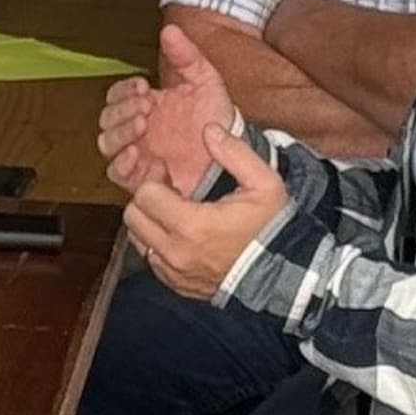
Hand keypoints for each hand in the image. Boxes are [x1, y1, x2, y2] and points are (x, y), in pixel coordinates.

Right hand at [99, 26, 243, 198]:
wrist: (233, 152)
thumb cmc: (217, 118)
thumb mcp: (205, 80)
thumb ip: (186, 55)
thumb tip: (170, 29)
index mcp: (147, 104)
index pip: (116, 95)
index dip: (123, 90)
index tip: (143, 86)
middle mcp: (137, 129)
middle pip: (106, 118)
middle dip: (121, 109)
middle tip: (146, 106)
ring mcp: (138, 153)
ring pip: (106, 143)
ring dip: (119, 132)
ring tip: (142, 125)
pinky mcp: (142, 177)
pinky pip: (116, 173)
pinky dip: (121, 163)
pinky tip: (137, 152)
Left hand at [122, 125, 290, 300]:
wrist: (282, 274)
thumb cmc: (273, 227)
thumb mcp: (264, 184)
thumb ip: (235, 153)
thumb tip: (210, 129)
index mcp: (192, 225)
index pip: (145, 195)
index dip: (152, 177)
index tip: (165, 170)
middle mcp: (176, 252)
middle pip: (133, 217)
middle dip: (145, 198)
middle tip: (166, 188)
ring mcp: (174, 272)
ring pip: (137, 239)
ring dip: (148, 221)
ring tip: (171, 210)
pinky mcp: (176, 284)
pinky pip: (150, 260)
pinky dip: (156, 243)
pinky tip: (178, 232)